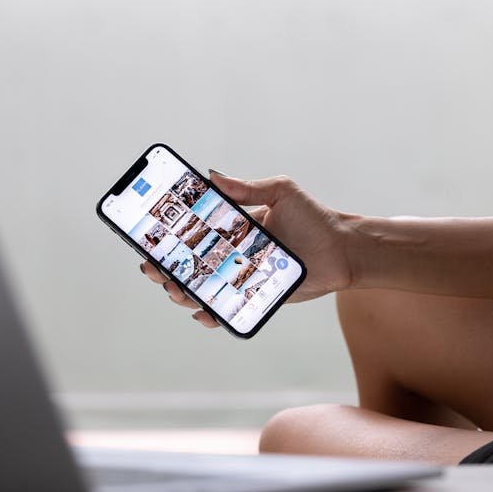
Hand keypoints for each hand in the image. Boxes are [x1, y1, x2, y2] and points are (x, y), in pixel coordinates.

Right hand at [140, 171, 354, 327]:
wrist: (343, 251)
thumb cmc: (314, 218)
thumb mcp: (281, 193)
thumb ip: (248, 187)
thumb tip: (212, 176)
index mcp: (231, 228)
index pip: (191, 232)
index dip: (167, 237)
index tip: (148, 238)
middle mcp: (231, 254)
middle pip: (188, 264)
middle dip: (165, 268)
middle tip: (153, 268)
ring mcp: (241, 277)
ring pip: (202, 289)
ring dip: (182, 292)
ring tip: (175, 290)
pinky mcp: (255, 298)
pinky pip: (227, 310)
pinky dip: (211, 316)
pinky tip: (203, 314)